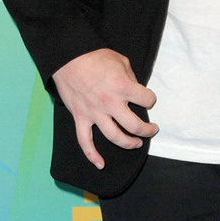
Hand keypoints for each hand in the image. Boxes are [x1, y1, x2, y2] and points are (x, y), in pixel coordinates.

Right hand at [52, 49, 157, 169]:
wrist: (67, 56)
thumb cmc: (94, 55)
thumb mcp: (121, 60)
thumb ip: (131, 77)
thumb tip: (135, 89)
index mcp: (122, 87)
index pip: (147, 100)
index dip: (150, 99)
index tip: (148, 99)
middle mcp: (110, 103)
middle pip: (135, 125)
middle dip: (147, 129)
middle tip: (152, 129)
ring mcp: (94, 113)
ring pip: (115, 136)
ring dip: (129, 143)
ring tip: (137, 143)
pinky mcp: (80, 118)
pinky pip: (85, 142)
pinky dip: (92, 155)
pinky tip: (101, 164)